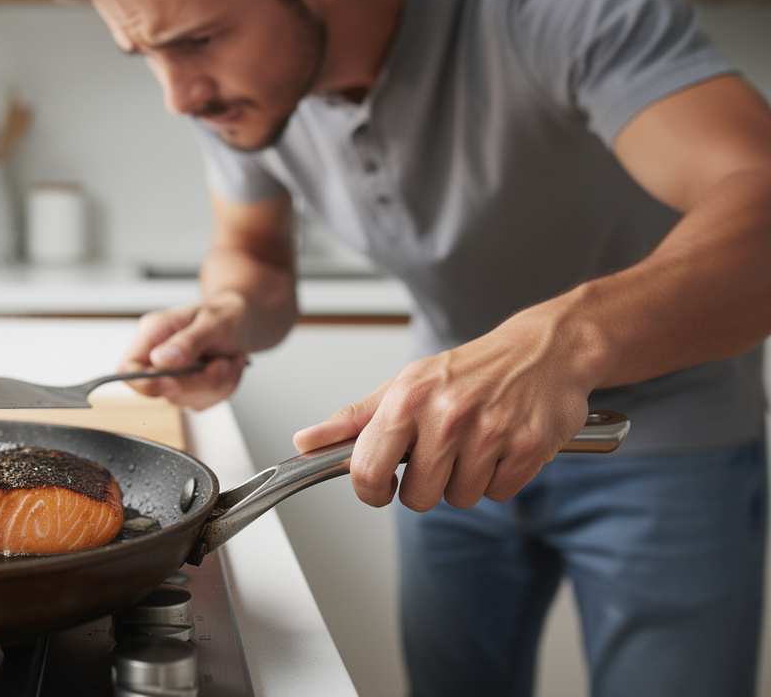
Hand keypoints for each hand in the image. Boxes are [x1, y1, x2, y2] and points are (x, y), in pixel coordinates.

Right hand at [118, 297, 251, 409]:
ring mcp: (172, 375)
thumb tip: (162, 360)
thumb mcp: (214, 322)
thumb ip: (188, 341)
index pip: (127, 368)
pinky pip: (202, 403)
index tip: (172, 385)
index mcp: (154, 333)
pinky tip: (227, 367)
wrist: (241, 322)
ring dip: (215, 385)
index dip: (144, 384)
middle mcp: (158, 356)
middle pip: (161, 391)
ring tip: (227, 360)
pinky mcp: (188, 389)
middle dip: (198, 383)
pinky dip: (222, 389)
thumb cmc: (225, 314)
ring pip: (186, 400)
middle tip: (222, 362)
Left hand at [293, 315, 593, 510]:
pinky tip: (501, 446)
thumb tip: (306, 442)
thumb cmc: (467, 371)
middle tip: (441, 453)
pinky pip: (499, 493)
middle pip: (418, 499)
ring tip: (475, 444)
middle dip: (426, 486)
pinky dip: (499, 478)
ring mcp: (489, 431)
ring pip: (460, 499)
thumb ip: (354, 420)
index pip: (366, 472)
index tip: (383, 485)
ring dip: (466, 481)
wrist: (542, 350)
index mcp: (407, 399)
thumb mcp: (403, 385)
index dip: (372, 490)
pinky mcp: (527, 447)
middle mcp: (446, 414)